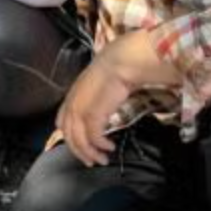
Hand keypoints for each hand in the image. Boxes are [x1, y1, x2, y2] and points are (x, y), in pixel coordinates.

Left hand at [56, 29, 180, 166]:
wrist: (144, 50)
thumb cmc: (144, 56)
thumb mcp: (129, 70)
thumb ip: (125, 82)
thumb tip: (138, 88)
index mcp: (86, 81)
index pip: (66, 108)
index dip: (69, 127)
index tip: (80, 141)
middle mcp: (81, 90)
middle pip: (67, 123)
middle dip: (75, 145)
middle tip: (90, 160)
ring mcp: (86, 98)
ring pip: (75, 131)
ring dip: (86, 149)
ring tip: (99, 160)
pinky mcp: (97, 105)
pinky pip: (91, 131)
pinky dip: (97, 143)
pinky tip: (109, 148)